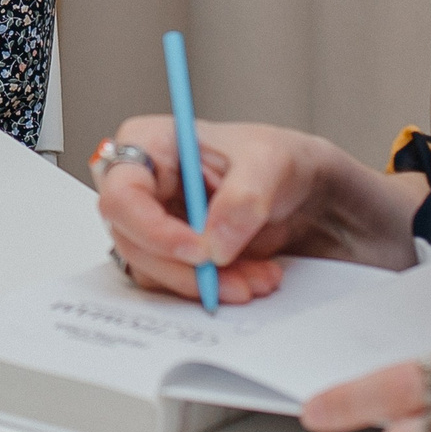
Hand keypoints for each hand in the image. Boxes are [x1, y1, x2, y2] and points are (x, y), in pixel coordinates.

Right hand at [95, 117, 372, 302]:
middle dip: (186, 268)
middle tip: (236, 281)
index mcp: (150, 143)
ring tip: (258, 278)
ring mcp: (152, 222)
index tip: (200, 251)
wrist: (307, 195)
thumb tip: (214, 244)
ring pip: (153, 269)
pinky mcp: (170, 254)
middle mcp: (142, 185)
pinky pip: (175, 283)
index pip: (123, 193)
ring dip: (205, 283)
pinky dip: (212, 288)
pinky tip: (251, 278)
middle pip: (132, 239)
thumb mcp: (272, 163)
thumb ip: (244, 197)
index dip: (152, 228)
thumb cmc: (280, 161)